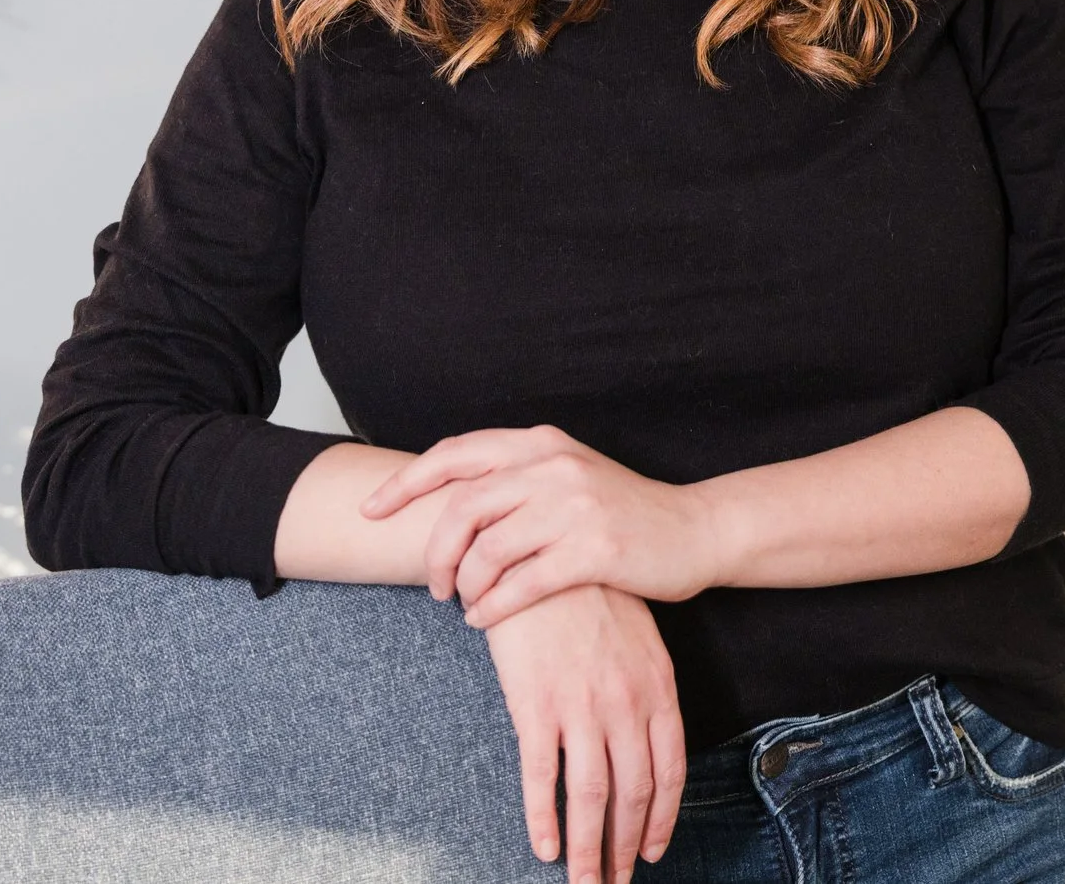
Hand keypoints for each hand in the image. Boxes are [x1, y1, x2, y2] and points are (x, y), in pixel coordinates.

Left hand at [363, 426, 723, 626]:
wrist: (694, 530)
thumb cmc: (622, 512)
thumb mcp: (567, 476)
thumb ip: (515, 477)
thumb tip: (447, 498)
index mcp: (540, 443)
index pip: (455, 454)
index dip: (406, 483)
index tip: (371, 509)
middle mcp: (553, 466)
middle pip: (461, 506)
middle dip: (434, 551)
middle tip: (432, 584)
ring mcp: (574, 507)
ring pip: (487, 550)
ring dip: (463, 585)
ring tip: (463, 604)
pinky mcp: (593, 551)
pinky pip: (520, 585)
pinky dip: (491, 607)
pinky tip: (483, 620)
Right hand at [483, 583, 686, 883]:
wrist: (536, 553)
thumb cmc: (586, 592)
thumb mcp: (635, 636)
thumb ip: (644, 687)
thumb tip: (646, 736)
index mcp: (656, 687)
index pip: (669, 770)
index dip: (661, 819)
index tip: (650, 853)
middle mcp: (626, 703)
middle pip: (632, 794)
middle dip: (624, 848)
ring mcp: (581, 706)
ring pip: (592, 797)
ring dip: (589, 849)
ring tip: (584, 882)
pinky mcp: (535, 705)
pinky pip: (542, 777)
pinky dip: (544, 818)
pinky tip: (544, 846)